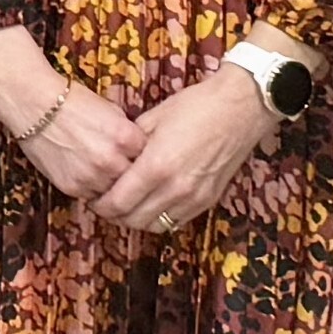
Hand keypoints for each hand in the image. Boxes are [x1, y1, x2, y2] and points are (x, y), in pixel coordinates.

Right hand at [0, 27, 142, 202]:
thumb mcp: (111, 111)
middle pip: (134, 180)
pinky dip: (92, 187)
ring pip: (114, 193)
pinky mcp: (72, 187)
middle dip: (130, 174)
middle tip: (121, 166)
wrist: (33, 104)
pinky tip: (85, 171)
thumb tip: (140, 151)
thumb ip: (128, 134)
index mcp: (125, 138)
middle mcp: (111, 160)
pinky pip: (92, 196)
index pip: (150, 159)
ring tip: (102, 169)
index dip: (143, 157)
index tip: (139, 156)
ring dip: (112, 185)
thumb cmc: (72, 101)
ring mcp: (91, 177)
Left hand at [95, 64, 280, 233]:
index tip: (92, 198)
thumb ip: (130, 145)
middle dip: (114, 215)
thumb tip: (112, 159)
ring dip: (136, 220)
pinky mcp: (209, 200)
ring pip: (155, 226)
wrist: (240, 109)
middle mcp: (175, 188)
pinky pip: (176, 221)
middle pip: (133, 220)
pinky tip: (152, 204)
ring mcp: (194, 198)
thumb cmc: (195, 107)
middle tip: (105, 203)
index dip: (100, 205)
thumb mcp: (153, 118)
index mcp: (156, 166)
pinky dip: (159, 218)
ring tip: (127, 206)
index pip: (118, 203)